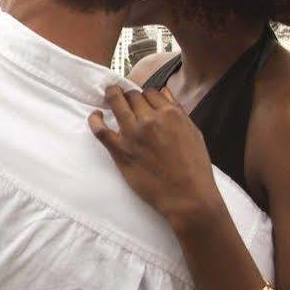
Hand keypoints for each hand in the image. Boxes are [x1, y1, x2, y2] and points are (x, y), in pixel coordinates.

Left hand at [88, 86, 224, 230]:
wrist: (187, 196)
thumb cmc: (194, 166)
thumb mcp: (193, 132)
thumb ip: (178, 111)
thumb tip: (164, 93)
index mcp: (170, 114)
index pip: (150, 92)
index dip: (144, 95)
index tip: (141, 101)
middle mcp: (150, 120)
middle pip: (132, 96)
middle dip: (129, 97)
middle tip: (126, 100)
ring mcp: (133, 134)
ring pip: (117, 104)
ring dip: (112, 97)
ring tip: (109, 95)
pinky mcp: (120, 150)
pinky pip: (100, 129)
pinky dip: (95, 119)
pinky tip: (96, 115)